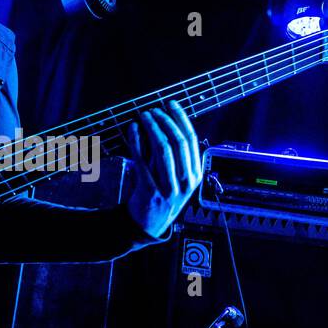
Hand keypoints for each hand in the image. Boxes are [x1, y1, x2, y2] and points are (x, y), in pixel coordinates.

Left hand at [124, 99, 203, 238]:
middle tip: (154, 109)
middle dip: (165, 121)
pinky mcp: (149, 190)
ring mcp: (168, 188)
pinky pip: (142, 160)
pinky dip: (136, 140)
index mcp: (195, 175)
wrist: (148, 223)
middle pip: (177, 142)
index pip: (191, 140)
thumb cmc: (163, 194)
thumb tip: (168, 121)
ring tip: (144, 116)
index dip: (180, 118)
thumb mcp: (178, 178)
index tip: (171, 104)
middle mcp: (185, 181)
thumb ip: (177, 155)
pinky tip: (132, 128)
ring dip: (152, 128)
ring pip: (162, 149)